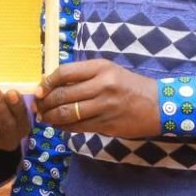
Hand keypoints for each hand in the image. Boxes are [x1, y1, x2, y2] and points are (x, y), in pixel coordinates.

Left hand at [33, 59, 158, 137]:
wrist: (158, 105)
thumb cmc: (128, 86)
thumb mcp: (108, 72)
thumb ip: (83, 76)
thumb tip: (52, 84)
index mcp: (101, 68)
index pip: (65, 73)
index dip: (47, 82)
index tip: (38, 90)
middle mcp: (102, 85)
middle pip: (63, 94)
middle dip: (45, 103)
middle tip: (37, 107)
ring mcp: (105, 106)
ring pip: (69, 113)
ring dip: (51, 117)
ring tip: (44, 118)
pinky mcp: (107, 124)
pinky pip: (79, 127)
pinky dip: (64, 127)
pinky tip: (58, 126)